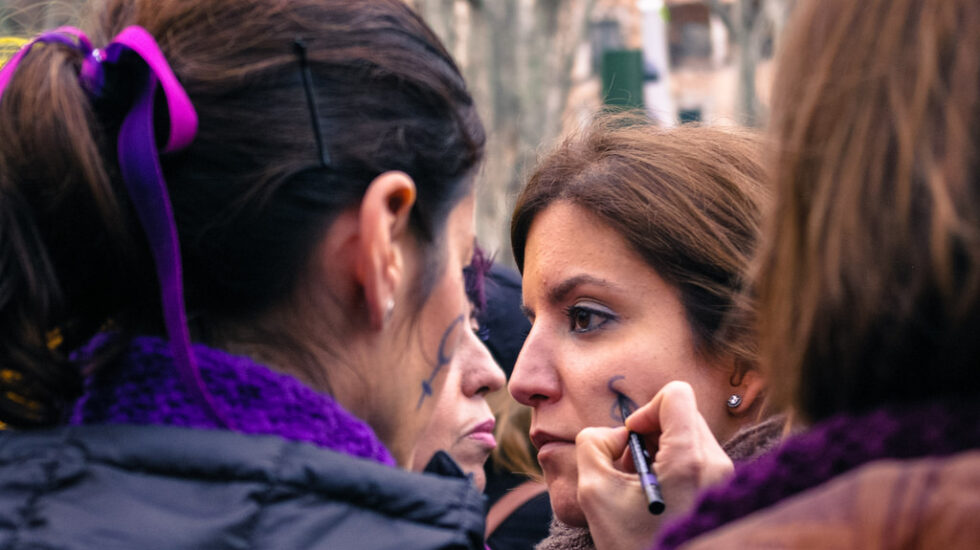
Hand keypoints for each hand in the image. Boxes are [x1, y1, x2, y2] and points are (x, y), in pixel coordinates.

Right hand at [575, 381, 733, 549]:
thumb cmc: (632, 545)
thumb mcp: (594, 491)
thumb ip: (594, 444)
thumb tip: (616, 434)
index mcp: (689, 459)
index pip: (676, 394)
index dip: (644, 409)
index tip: (630, 441)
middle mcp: (717, 464)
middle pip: (682, 413)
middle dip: (650, 433)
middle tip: (630, 469)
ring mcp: (725, 479)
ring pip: (690, 434)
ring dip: (660, 450)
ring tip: (642, 487)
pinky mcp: (724, 491)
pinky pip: (698, 457)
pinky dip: (673, 466)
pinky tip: (658, 497)